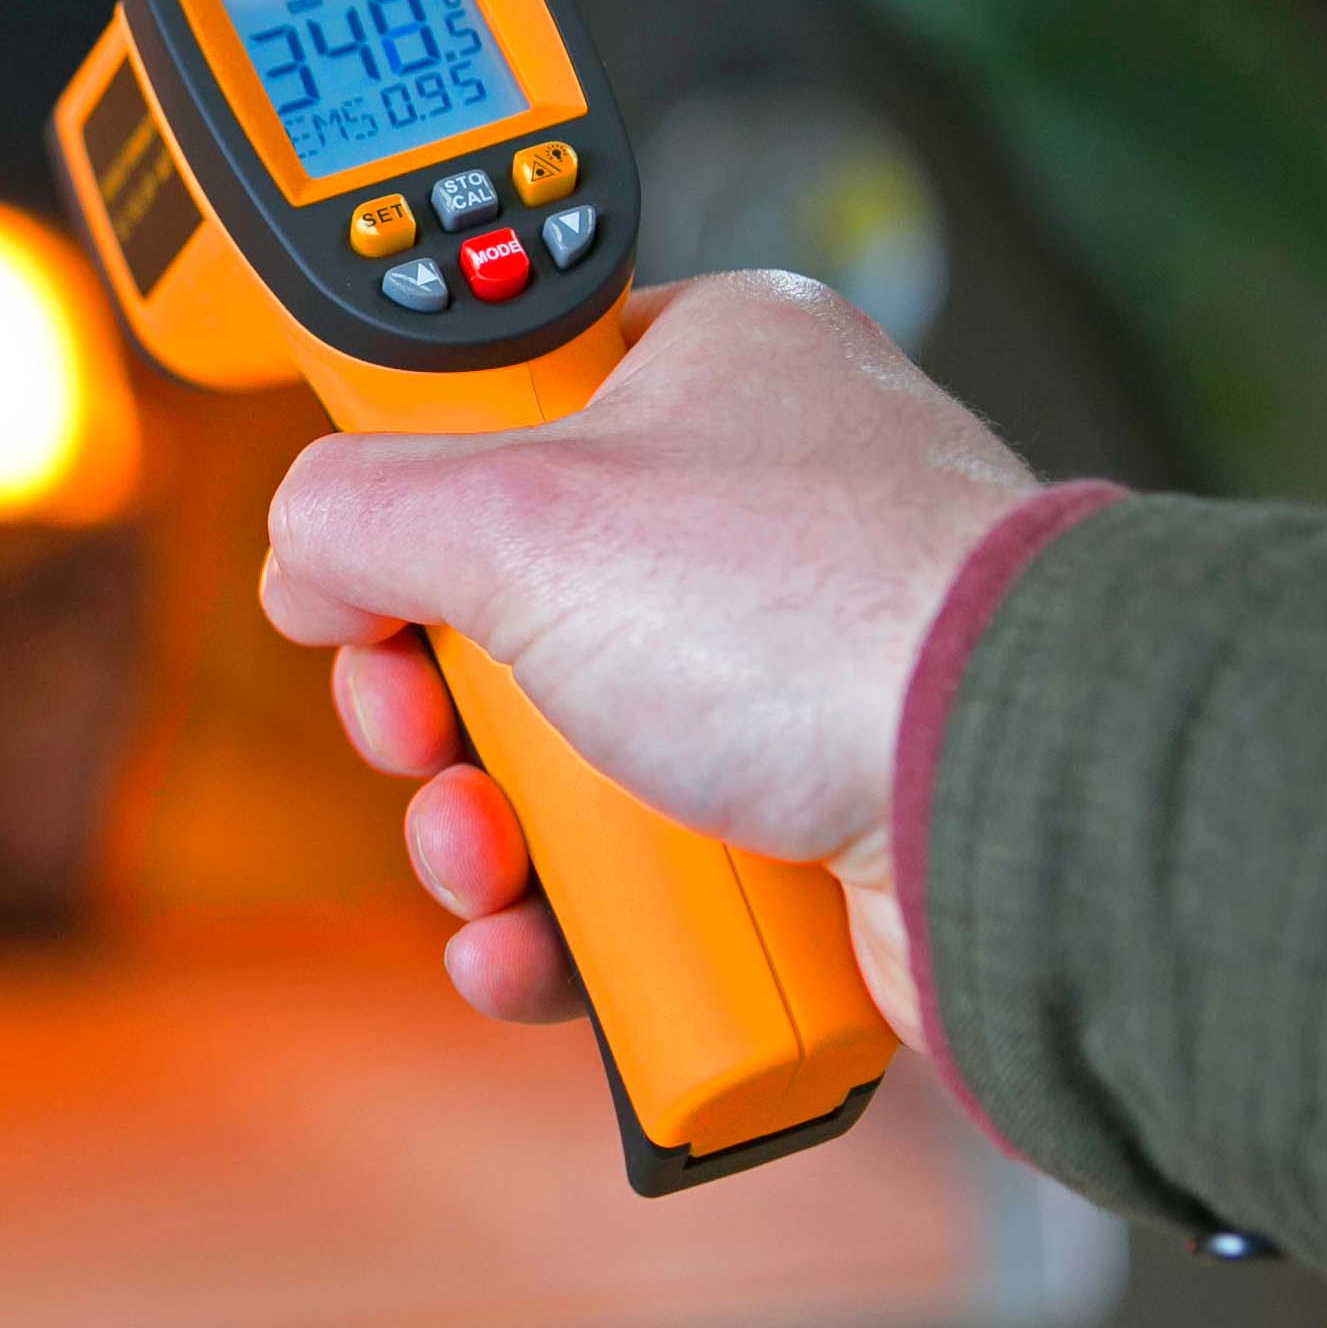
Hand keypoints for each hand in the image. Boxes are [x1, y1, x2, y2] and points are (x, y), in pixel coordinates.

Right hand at [259, 271, 1036, 1047]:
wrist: (1020, 809)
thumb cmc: (824, 620)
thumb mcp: (524, 514)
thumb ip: (365, 506)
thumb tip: (306, 552)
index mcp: (711, 375)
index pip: (509, 406)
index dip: (414, 503)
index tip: (362, 579)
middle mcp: (756, 519)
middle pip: (511, 608)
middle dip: (429, 708)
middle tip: (419, 734)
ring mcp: (787, 678)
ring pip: (563, 759)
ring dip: (478, 833)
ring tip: (481, 866)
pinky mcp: (807, 823)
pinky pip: (638, 871)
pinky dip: (564, 923)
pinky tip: (527, 952)